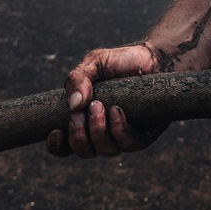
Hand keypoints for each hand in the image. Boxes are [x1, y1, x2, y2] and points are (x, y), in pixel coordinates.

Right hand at [45, 42, 172, 158]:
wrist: (155, 58)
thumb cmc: (121, 62)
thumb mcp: (94, 63)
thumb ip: (77, 78)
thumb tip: (74, 105)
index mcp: (84, 121)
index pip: (64, 146)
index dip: (56, 145)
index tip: (55, 131)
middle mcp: (102, 133)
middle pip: (84, 152)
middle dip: (79, 135)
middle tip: (82, 113)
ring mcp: (122, 136)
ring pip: (105, 150)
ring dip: (98, 130)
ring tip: (101, 106)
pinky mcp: (143, 135)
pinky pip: (128, 144)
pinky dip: (119, 129)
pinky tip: (117, 111)